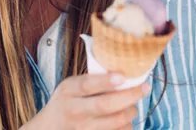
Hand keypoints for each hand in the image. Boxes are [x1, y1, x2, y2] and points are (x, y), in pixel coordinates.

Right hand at [23, 74, 149, 129]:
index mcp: (69, 91)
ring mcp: (83, 129)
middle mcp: (75, 111)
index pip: (87, 85)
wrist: (51, 127)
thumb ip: (93, 80)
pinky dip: (127, 126)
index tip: (122, 76)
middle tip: (144, 88)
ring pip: (115, 122)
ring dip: (130, 112)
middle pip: (104, 105)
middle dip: (129, 96)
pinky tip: (125, 119)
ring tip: (132, 105)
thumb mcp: (72, 86)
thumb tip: (127, 70)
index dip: (106, 81)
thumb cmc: (68, 101)